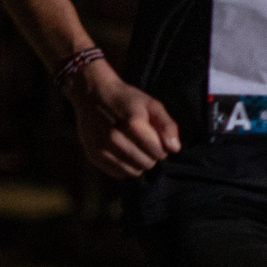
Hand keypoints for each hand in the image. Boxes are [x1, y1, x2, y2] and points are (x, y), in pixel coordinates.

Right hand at [71, 62, 180, 178]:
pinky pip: (118, 173)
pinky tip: (120, 152)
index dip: (161, 147)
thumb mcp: (151, 104)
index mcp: (133, 124)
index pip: (158, 153)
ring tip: (133, 148)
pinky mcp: (93, 155)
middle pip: (147, 164)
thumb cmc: (126, 99)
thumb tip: (174, 149)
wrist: (92, 93)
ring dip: (137, 163)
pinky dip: (123, 166)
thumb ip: (167, 125)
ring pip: (133, 172)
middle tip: (144, 143)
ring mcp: (102, 148)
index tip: (155, 139)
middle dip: (150, 156)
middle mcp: (115, 138)